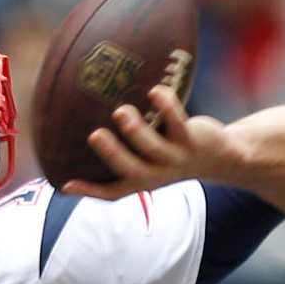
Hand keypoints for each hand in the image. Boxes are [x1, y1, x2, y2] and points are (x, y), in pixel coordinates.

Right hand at [66, 84, 236, 198]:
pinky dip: (166, 106)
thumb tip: (84, 118)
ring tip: (121, 112)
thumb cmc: (171, 150)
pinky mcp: (191, 140)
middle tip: (94, 135)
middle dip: (112, 154)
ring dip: (135, 130)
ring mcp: (175, 159)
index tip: (64, 184)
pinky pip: (178, 122)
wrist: (220, 158)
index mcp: (142, 180)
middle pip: (132, 171)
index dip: (89, 191)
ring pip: (153, 148)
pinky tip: (155, 91)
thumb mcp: (148, 154)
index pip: (112, 192)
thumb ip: (123, 143)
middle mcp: (157, 173)